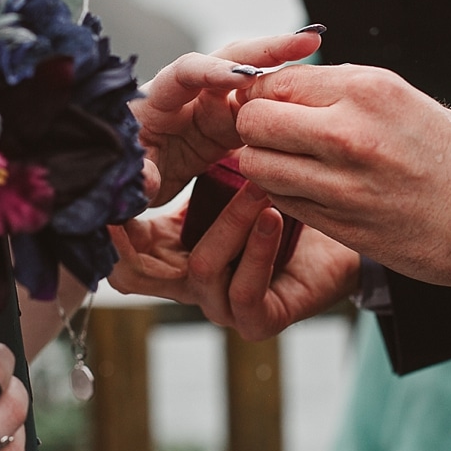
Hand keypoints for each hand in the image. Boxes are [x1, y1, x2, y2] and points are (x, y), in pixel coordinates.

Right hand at [107, 180, 359, 337]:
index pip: (122, 249)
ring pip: (203, 268)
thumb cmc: (287, 204)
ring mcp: (221, 306)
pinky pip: (244, 291)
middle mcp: (190, 285)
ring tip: (257, 186)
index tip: (106, 187)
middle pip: (138, 272)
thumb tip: (161, 129)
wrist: (344, 238)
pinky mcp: (257, 321)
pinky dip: (258, 251)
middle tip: (147, 179)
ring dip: (232, 221)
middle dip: (142, 228)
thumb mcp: (230, 181)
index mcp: (174, 253)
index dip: (107, 226)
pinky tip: (271, 216)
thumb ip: (196, 170)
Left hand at [133, 30, 323, 205]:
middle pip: (230, 62)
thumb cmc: (113, 175)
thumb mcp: (119, 182)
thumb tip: (146, 176)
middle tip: (308, 41)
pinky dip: (282, 111)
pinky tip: (311, 105)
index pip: (187, 71)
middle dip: (267, 50)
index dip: (213, 70)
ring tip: (321, 67)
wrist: (122, 187)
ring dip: (284, 77)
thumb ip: (134, 177)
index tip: (240, 76)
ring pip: (252, 87)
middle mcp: (187, 96)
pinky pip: (258, 115)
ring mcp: (209, 110)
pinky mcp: (225, 130)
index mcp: (156, 100)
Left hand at [232, 64, 450, 286]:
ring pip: (258, 166)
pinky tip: (309, 192)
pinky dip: (283, 196)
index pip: (276, 81)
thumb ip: (342, 91)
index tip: (272, 105)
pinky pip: (282, 202)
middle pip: (255, 121)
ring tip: (292, 165)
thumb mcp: (402, 100)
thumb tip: (285, 84)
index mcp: (368, 89)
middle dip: (254, 128)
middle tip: (273, 137)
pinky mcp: (342, 226)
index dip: (263, 93)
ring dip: (265, 165)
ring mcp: (343, 184)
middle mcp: (350, 133)